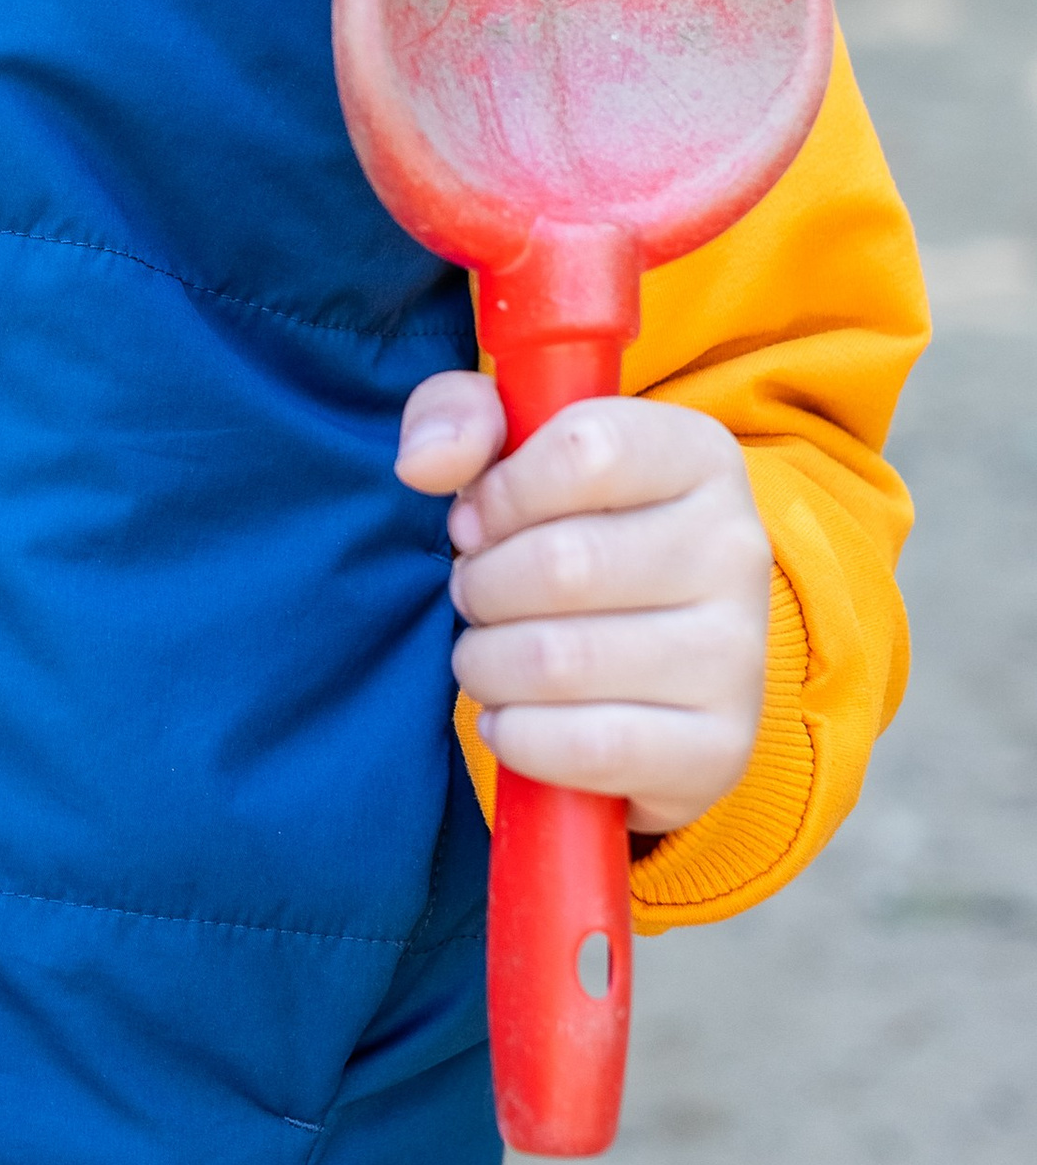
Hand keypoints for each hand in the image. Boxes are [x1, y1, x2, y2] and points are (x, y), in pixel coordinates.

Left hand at [396, 375, 773, 837]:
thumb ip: (455, 415)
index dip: (501, 492)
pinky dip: (519, 736)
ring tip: (489, 654)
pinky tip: (513, 717)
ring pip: (561, 661)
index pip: (586, 449)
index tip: (477, 520)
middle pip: (563, 564)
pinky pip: (588, 749)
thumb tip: (425, 464)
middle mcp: (737, 548)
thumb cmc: (559, 530)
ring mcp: (739, 656)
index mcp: (698, 454)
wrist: (645, 667)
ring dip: (488, 664)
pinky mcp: (720, 749)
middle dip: (482, 587)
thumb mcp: (504, 446)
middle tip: (475, 596)